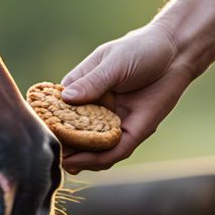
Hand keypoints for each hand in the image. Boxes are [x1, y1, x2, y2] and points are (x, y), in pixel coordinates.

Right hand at [59, 0, 214, 173]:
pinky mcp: (134, 131)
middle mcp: (95, 109)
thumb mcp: (114, 62)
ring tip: (67, 164)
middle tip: (51, 157)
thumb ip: (93, 81)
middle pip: (74, 133)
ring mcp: (113, 122)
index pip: (59, 110)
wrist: (176, 52)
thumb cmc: (141, 49)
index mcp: (82, 90)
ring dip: (80, 158)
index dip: (49, 123)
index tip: (38, 134)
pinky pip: (115, 150)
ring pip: (92, 147)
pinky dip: (101, 157)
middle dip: (63, 147)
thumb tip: (66, 98)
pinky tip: (89, 162)